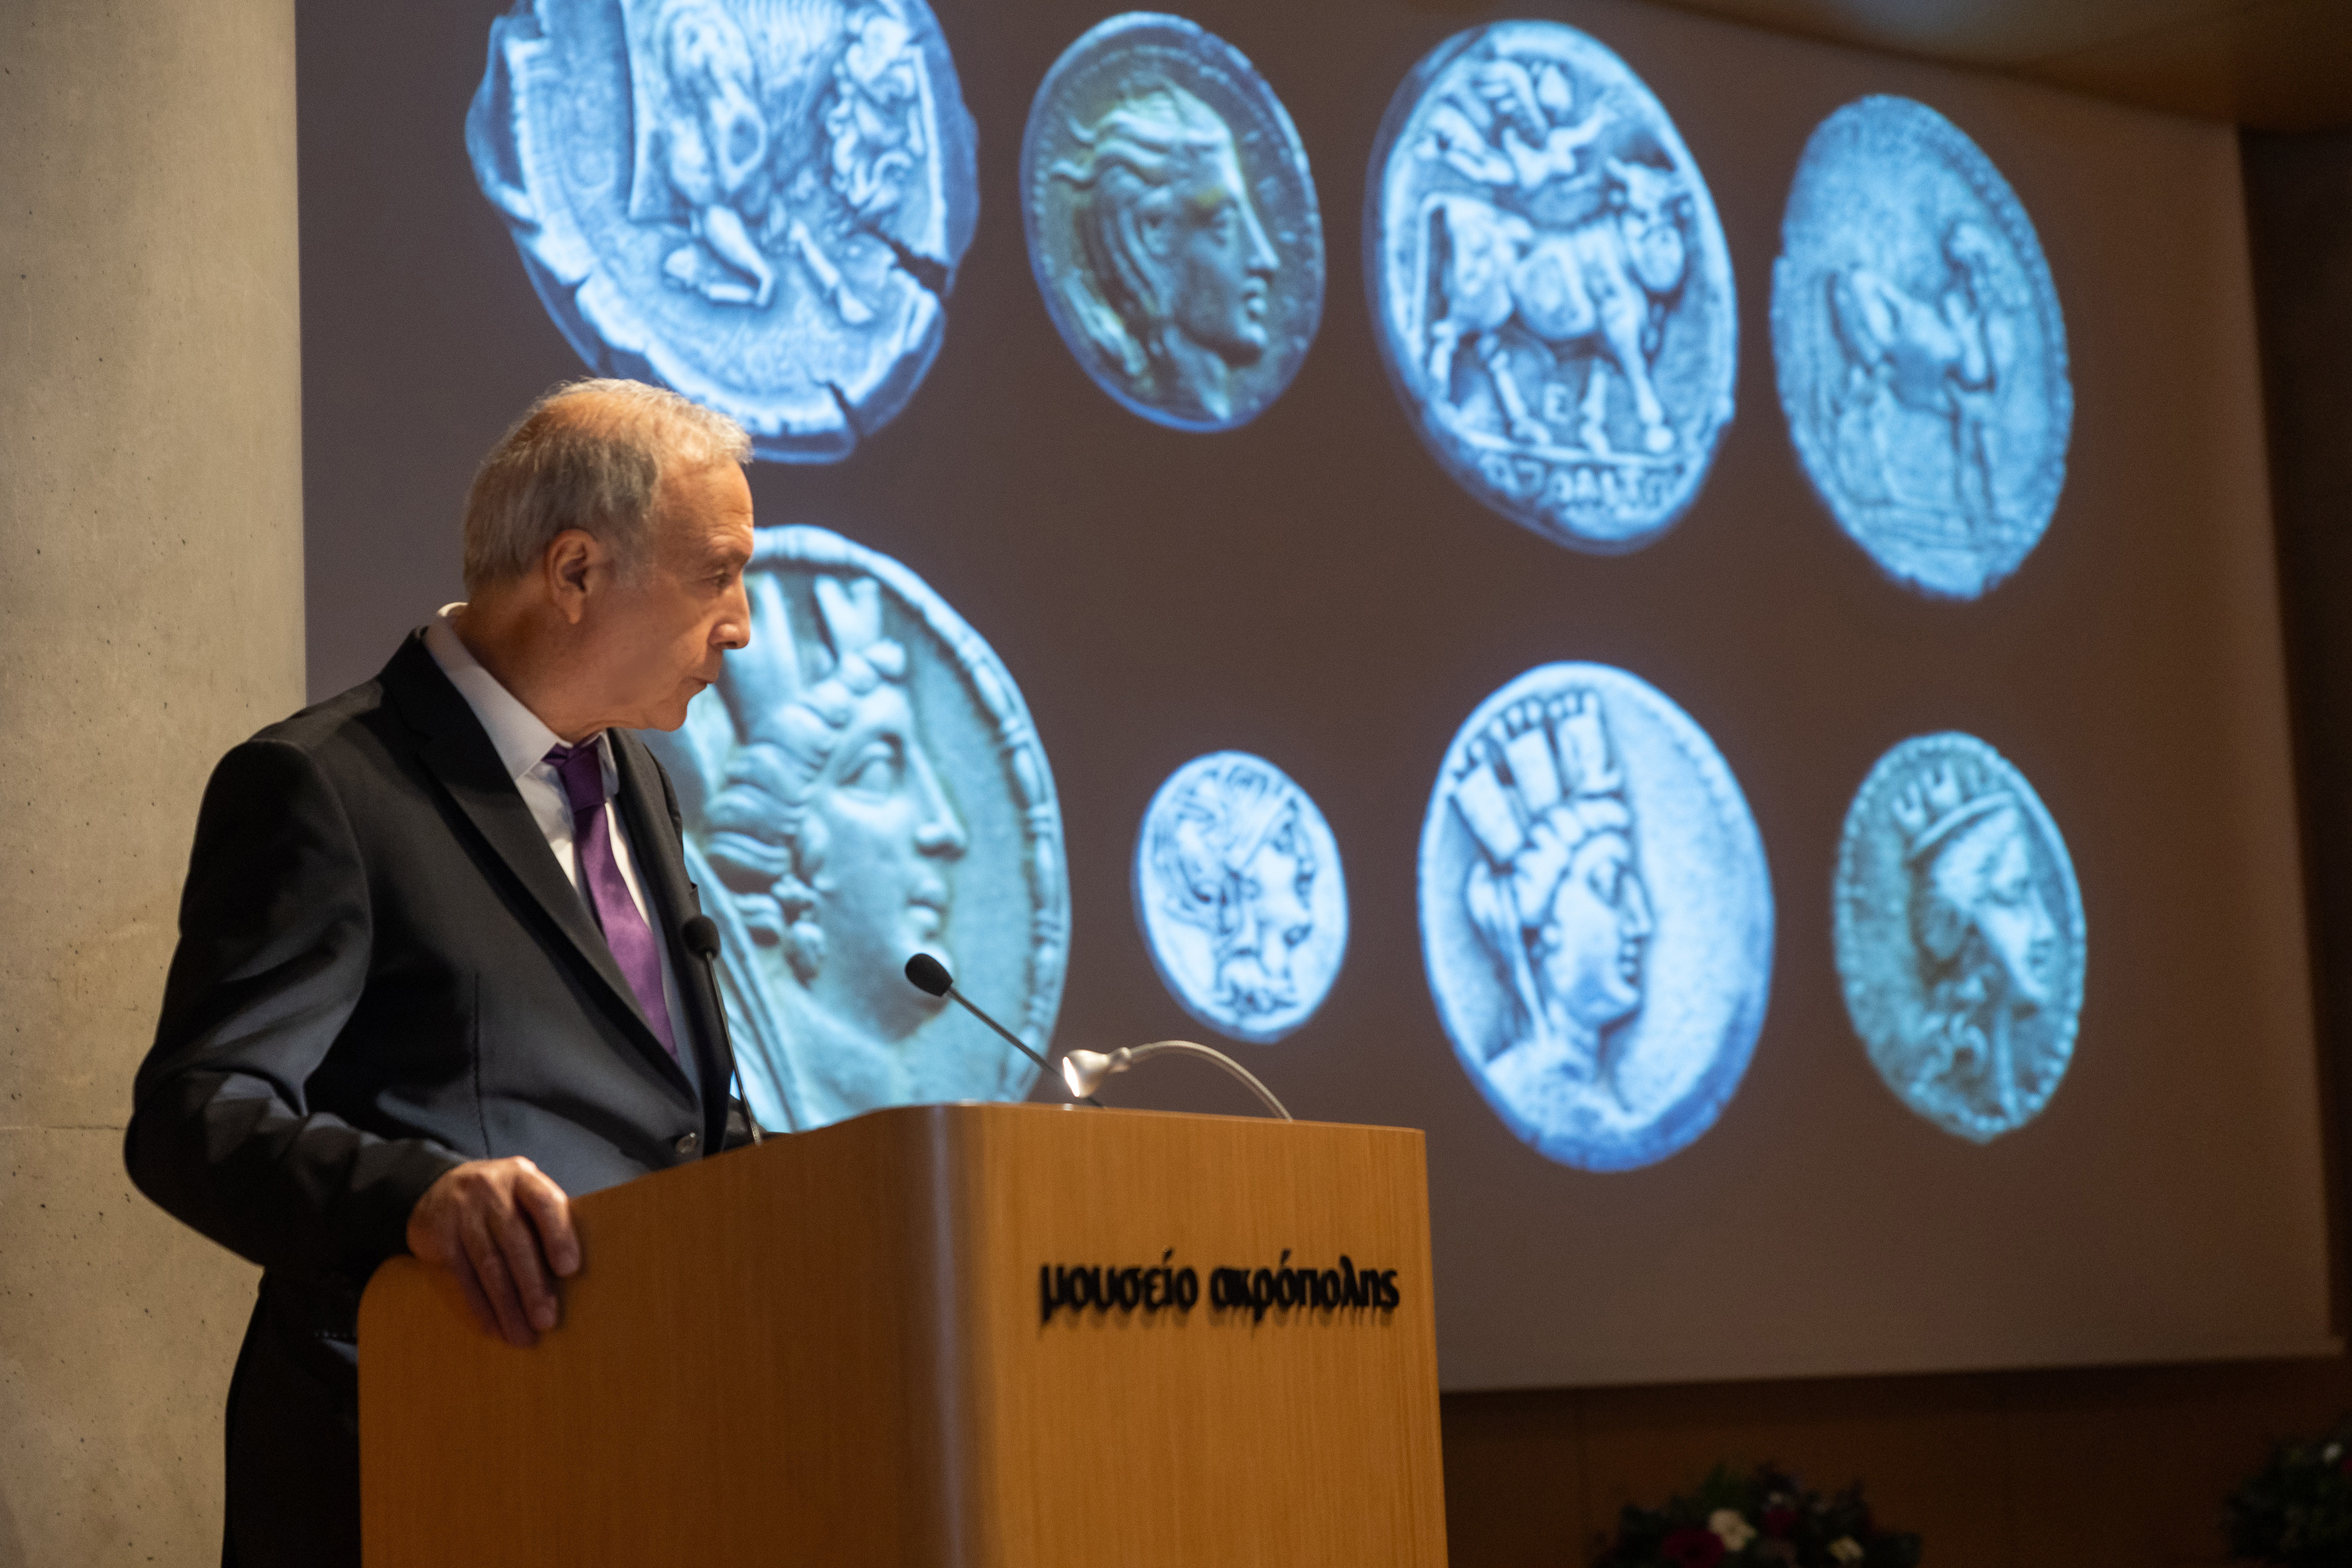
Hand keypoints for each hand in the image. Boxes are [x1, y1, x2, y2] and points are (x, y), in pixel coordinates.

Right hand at [405, 1157, 580, 1347]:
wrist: (434, 1186)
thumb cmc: (498, 1198)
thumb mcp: (521, 1192)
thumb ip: (545, 1219)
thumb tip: (573, 1275)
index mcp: (521, 1176)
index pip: (544, 1203)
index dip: (558, 1236)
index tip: (569, 1270)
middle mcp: (489, 1190)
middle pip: (514, 1242)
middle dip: (532, 1286)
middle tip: (546, 1321)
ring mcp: (460, 1213)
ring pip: (487, 1265)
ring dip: (507, 1306)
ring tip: (522, 1336)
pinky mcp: (436, 1237)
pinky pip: (460, 1278)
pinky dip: (478, 1307)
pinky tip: (493, 1328)